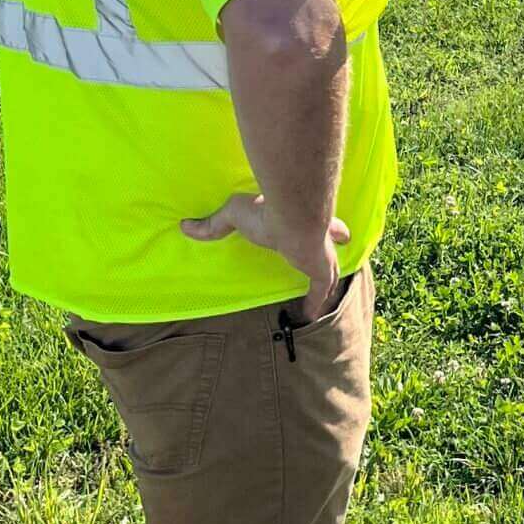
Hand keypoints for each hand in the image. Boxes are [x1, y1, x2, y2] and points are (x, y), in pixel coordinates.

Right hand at [181, 192, 350, 316]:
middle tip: (325, 267)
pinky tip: (309, 315)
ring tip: (320, 296)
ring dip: (325, 283)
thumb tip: (184, 226)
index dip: (331, 229)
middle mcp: (320, 236)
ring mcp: (323, 255)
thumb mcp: (234, 213)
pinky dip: (316, 303)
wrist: (292, 214)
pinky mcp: (322, 272)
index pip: (324, 223)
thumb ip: (213, 223)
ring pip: (330, 272)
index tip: (339, 234)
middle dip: (331, 256)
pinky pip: (320, 291)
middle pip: (333, 246)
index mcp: (304, 219)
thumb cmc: (266, 208)